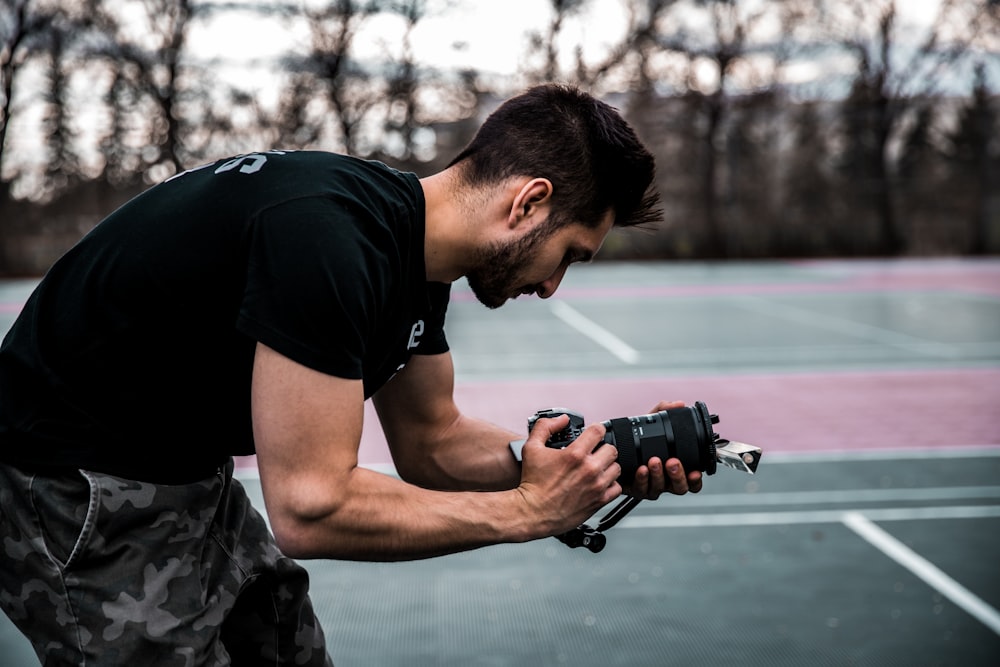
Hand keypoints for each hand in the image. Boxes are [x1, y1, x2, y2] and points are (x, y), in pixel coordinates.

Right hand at [516, 414, 621, 536]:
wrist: (532, 512)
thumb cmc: (532, 483)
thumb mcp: (531, 448)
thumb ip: (545, 427)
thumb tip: (561, 419)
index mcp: (575, 454)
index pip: (598, 430)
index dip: (595, 429)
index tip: (592, 434)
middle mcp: (589, 469)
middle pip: (611, 448)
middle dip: (602, 448)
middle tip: (593, 453)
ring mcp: (596, 485)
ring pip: (616, 467)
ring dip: (607, 466)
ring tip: (596, 468)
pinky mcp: (599, 501)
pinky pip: (617, 488)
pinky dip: (610, 485)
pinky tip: (599, 483)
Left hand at [626, 400, 703, 499]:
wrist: (613, 447)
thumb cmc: (636, 440)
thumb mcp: (650, 424)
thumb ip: (663, 412)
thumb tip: (678, 404)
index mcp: (673, 469)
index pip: (691, 480)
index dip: (695, 479)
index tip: (695, 471)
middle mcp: (665, 480)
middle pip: (680, 487)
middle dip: (678, 475)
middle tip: (672, 462)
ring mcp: (650, 486)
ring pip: (660, 488)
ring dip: (659, 475)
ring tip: (654, 461)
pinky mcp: (635, 488)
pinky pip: (641, 488)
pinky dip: (642, 479)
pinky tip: (641, 468)